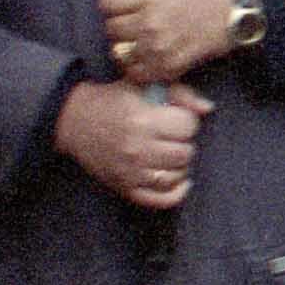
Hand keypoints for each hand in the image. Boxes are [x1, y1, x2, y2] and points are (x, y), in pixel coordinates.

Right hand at [56, 76, 212, 207]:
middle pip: (185, 153)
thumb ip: (181, 93)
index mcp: (142, 120)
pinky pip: (159, 200)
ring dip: (180, 165)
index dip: (187, 120)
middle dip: (183, 141)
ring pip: (175, 177)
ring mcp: (130, 172)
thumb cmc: (114, 99)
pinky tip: (181, 180)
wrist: (75, 120)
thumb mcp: (145, 85)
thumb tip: (208, 109)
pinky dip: (176, 192)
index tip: (177, 117)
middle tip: (172, 135)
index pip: (188, 127)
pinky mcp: (124, 187)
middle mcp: (137, 149)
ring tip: (171, 153)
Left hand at [98, 0, 240, 82]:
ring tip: (138, 37)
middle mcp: (150, 22)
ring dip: (126, 43)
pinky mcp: (165, 67)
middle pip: (111, 27)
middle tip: (132, 18)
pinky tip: (144, 54)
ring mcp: (156, 48)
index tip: (120, 0)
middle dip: (119, 21)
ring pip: (118, 50)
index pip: (107, 0)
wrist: (228, 18)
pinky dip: (135, 65)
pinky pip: (133, 71)